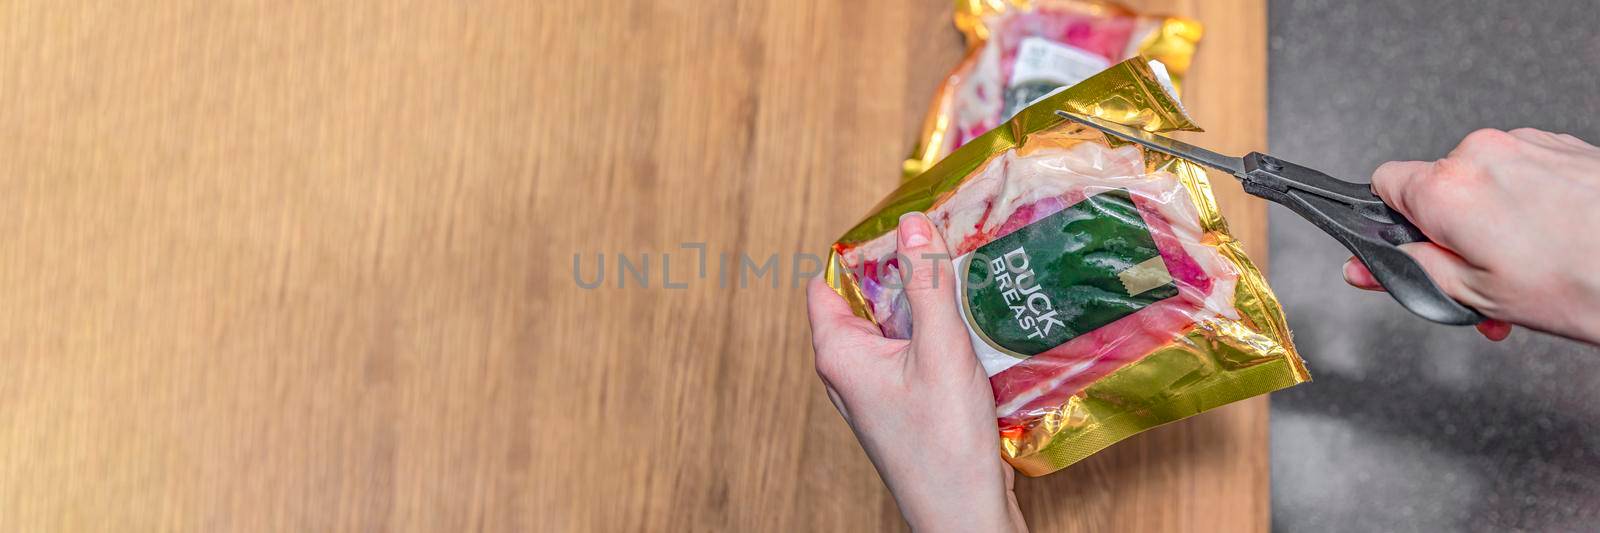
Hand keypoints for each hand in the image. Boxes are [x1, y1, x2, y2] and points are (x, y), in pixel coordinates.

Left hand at [806, 212, 1026, 532]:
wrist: (963, 514)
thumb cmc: (943, 443)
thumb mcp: (941, 348)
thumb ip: (927, 282)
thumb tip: (912, 223)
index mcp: (837, 353)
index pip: (827, 282)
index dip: (860, 251)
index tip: (903, 228)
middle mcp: (847, 371)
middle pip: (867, 301)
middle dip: (903, 273)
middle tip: (945, 245)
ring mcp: (874, 391)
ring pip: (896, 328)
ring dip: (928, 306)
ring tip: (966, 280)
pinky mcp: (903, 406)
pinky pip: (914, 354)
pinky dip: (939, 336)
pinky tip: (975, 326)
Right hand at [1345, 128, 1599, 344]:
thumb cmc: (1582, 285)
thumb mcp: (1474, 296)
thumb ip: (1409, 272)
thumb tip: (1363, 268)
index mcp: (1449, 188)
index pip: (1383, 185)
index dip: (1394, 223)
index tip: (1414, 249)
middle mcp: (1484, 154)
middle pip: (1437, 188)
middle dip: (1451, 233)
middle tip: (1480, 280)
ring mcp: (1529, 145)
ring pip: (1484, 183)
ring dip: (1493, 222)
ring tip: (1527, 269)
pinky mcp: (1565, 147)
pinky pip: (1524, 172)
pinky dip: (1529, 205)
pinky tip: (1553, 243)